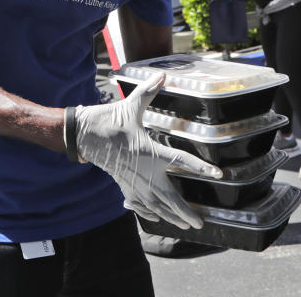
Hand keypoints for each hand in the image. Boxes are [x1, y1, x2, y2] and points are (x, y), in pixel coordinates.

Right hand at [74, 74, 221, 229]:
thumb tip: (162, 75)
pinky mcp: (123, 185)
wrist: (83, 135)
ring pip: (156, 206)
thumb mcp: (131, 106)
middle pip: (170, 198)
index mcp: (150, 152)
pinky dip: (149, 213)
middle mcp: (144, 172)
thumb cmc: (109, 121)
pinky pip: (139, 205)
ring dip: (171, 216)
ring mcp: (133, 182)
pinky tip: (157, 218)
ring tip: (185, 225)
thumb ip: (148, 92)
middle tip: (199, 223)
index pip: (182, 161)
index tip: (217, 173)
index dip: (201, 167)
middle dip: (185, 212)